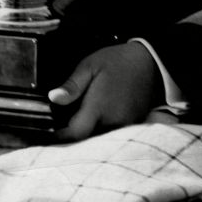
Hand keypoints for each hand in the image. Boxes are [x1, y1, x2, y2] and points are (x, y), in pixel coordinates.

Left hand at [48, 42, 163, 141]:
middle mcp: (113, 122)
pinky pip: (113, 135)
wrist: (151, 62)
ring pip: (100, 139)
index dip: (60, 137)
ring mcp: (125, 127)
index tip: (50, 134)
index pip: (75, 134)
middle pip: (87, 140)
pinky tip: (97, 119)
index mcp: (99, 108)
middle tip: (61, 126)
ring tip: (78, 121)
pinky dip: (102, 131)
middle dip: (73, 136)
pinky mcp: (133, 126)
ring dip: (88, 135)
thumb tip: (53, 99)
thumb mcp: (90, 66)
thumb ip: (72, 85)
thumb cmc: (117, 61)